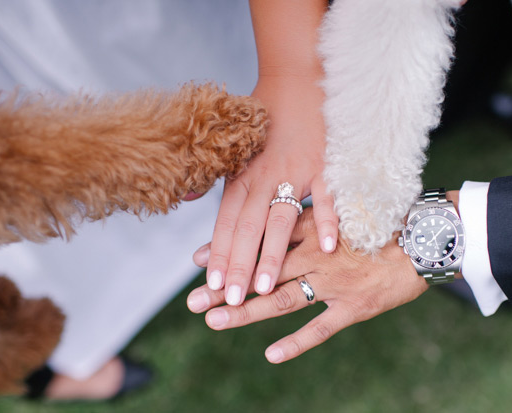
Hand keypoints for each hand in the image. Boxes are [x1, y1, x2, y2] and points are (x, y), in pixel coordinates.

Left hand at [187, 208, 428, 362]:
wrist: (426, 238)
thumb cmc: (386, 220)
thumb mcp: (346, 208)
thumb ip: (314, 213)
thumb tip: (284, 212)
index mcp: (312, 231)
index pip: (261, 241)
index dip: (229, 250)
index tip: (197, 259)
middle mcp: (316, 256)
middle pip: (262, 273)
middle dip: (225, 286)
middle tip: (192, 300)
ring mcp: (333, 283)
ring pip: (281, 300)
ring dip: (246, 312)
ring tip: (214, 321)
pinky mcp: (353, 307)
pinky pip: (320, 328)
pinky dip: (296, 342)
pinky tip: (271, 354)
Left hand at [191, 0, 336, 306]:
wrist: (297, 80)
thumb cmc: (263, 118)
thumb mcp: (232, 146)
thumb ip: (211, 176)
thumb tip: (182, 198)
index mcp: (241, 175)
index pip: (225, 223)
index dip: (218, 255)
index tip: (212, 288)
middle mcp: (264, 177)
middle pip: (247, 228)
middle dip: (238, 266)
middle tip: (230, 301)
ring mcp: (296, 172)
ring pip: (281, 218)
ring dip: (273, 253)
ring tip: (267, 288)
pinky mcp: (325, 166)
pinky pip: (327, 196)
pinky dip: (328, 219)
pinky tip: (329, 247)